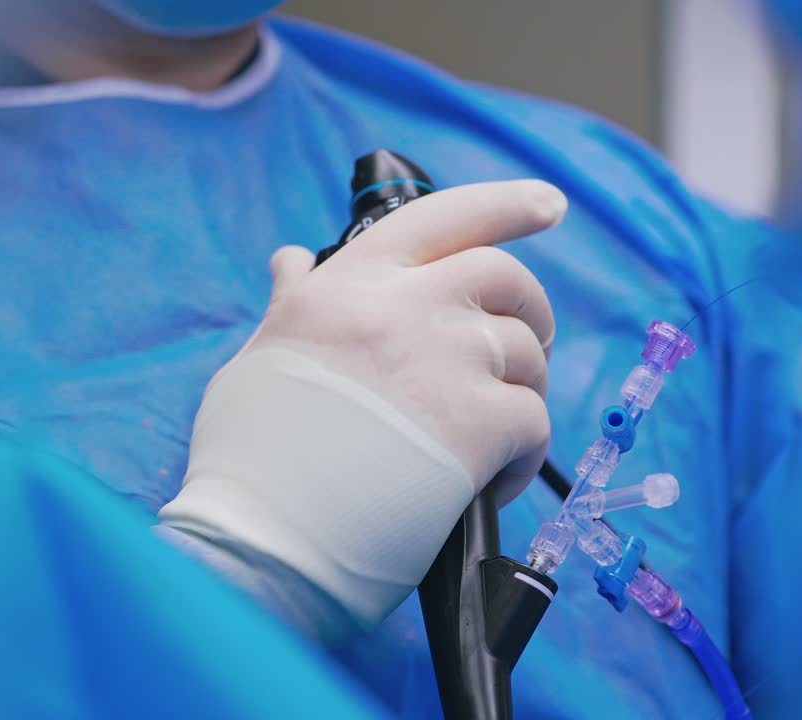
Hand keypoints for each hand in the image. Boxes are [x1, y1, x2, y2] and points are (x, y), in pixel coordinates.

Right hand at [159, 180, 565, 631]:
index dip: (508, 204)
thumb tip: (291, 261)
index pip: (446, 216)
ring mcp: (447, 360)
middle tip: (529, 345)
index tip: (549, 204)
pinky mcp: (478, 423)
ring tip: (490, 434)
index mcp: (352, 282)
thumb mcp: (261, 356)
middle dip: (531, 311)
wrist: (265, 541)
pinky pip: (535, 421)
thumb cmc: (252, 459)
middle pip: (507, 278)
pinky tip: (490, 481)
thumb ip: (294, 303)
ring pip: (527, 352)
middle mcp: (405, 305)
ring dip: (523, 390)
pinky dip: (524, 454)